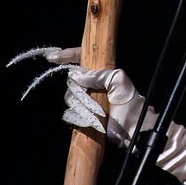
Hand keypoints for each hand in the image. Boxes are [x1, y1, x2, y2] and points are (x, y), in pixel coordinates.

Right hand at [7, 46, 154, 147]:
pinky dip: (79, 117)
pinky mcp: (83, 117)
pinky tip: (91, 119)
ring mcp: (86, 102)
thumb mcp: (119, 80)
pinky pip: (71, 114)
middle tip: (90, 97)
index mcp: (100, 74)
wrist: (132, 128)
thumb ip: (99, 74)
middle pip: (71, 83)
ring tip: (97, 111)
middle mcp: (91, 86)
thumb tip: (77, 75)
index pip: (81, 58)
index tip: (53, 57)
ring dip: (81, 105)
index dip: (67, 56)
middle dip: (78, 91)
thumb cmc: (129, 103)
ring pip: (70, 99)